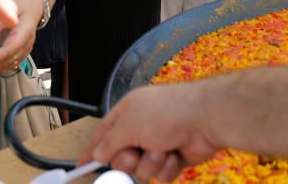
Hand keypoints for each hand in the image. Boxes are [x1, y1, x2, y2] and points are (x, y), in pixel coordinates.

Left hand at [0, 0, 41, 80]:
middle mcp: (25, 46)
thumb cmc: (21, 5)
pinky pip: (2, 66)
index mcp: (25, 33)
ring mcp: (22, 52)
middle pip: (4, 63)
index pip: (8, 51)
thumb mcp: (9, 7)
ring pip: (2, 68)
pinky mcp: (16, 55)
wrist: (34, 8)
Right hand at [83, 83, 218, 182]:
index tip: (82, 166)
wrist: (205, 119)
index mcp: (127, 113)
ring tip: (162, 150)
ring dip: (150, 163)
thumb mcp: (129, 125)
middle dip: (127, 161)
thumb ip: (109, 142)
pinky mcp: (173, 158)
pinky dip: (166, 168)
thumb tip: (97, 154)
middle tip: (134, 155)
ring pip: (141, 170)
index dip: (93, 150)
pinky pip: (160, 175)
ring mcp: (158, 144)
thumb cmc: (167, 112)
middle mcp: (141, 128)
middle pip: (120, 158)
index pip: (103, 134)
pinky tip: (175, 155)